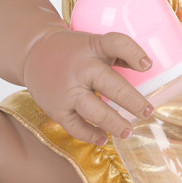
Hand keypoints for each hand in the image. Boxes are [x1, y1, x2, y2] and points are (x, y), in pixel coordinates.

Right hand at [24, 29, 154, 144]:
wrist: (33, 52)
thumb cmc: (73, 51)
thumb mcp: (95, 44)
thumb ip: (119, 54)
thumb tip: (146, 68)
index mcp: (94, 47)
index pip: (116, 44)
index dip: (134, 54)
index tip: (147, 66)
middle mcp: (82, 68)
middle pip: (112, 85)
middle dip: (134, 102)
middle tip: (148, 112)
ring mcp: (68, 90)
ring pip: (96, 111)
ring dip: (115, 123)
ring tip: (128, 131)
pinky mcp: (57, 108)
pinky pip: (76, 127)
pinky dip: (91, 135)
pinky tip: (104, 138)